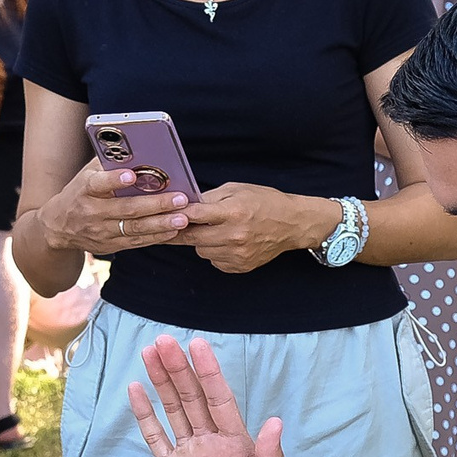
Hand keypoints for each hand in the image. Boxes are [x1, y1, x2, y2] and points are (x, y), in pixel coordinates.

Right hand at [39, 162, 191, 256]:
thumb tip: (140, 152)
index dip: (114, 180)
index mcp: (84, 189)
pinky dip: (156, 236)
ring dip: (161, 223)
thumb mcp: (87, 174)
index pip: (97, 184)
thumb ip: (110, 163)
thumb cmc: (81, 191)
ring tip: (182, 218)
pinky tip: (174, 230)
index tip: (132, 175)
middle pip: (126, 209)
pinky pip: (136, 241)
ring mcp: (101, 231)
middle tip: (179, 199)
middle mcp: (92, 212)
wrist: (58, 226)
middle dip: (155, 204)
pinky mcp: (110, 245)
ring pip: (134, 228)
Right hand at [128, 335, 286, 456]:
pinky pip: (155, 438)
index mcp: (236, 441)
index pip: (219, 398)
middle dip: (177, 369)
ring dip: (161, 382)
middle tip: (162, 341)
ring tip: (149, 353)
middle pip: (191, 397)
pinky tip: (136, 391)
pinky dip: (145, 415)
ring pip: (173, 410)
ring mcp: (190, 452)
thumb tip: (275, 423)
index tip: (197, 345)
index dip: (208, 371)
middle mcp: (211, 440)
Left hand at [182, 184, 337, 275]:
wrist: (292, 224)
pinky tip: (226, 242)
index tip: (164, 214)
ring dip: (201, 241)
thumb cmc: (265, 202)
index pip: (194, 215)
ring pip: (201, 251)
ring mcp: (238, 254)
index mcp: (233, 212)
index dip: (176, 214)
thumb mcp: (237, 190)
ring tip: (214, 230)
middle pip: (192, 238)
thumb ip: (210, 198)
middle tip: (176, 225)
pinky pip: (214, 262)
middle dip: (182, 230)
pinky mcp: (241, 266)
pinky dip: (215, 253)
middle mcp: (235, 236)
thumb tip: (184, 204)